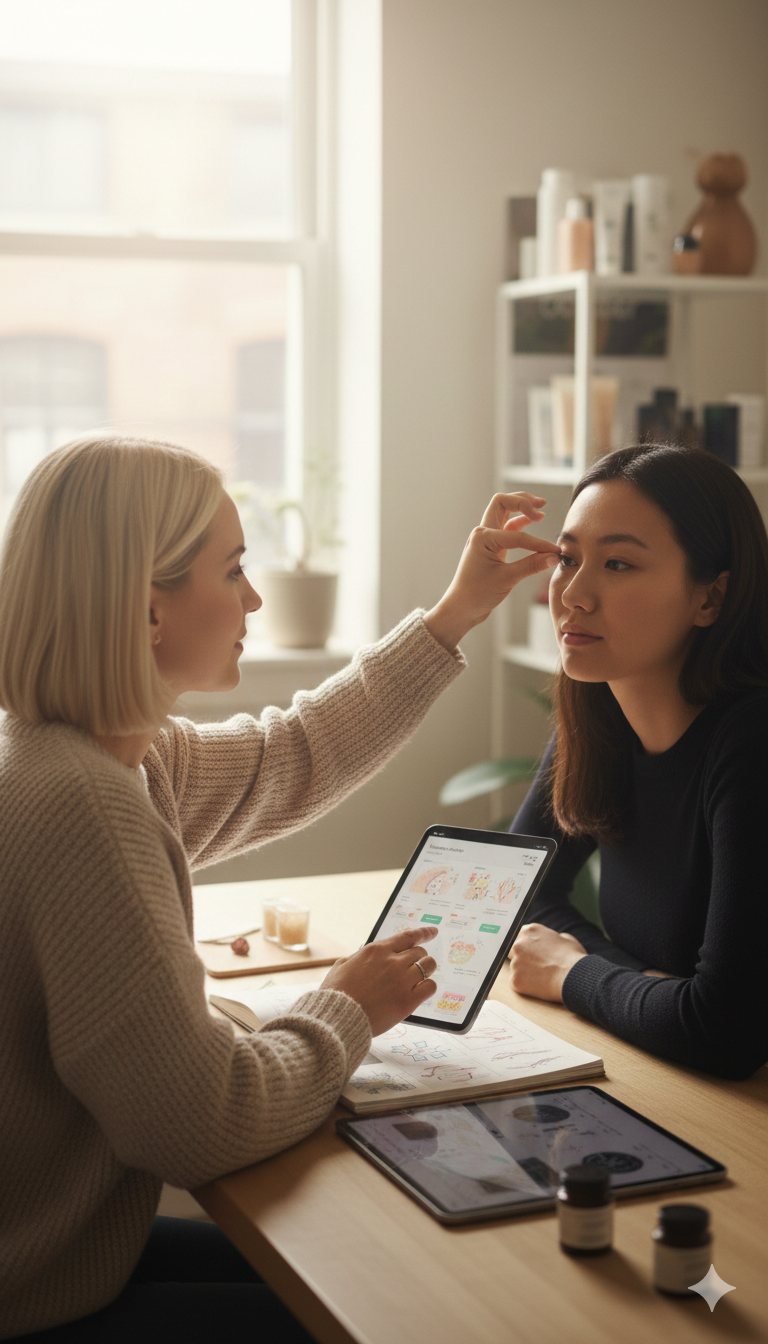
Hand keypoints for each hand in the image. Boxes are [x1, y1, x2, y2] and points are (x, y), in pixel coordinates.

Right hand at [320, 925, 437, 1036]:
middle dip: (419, 957)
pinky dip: (428, 986)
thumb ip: (358, 957)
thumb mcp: (342, 965)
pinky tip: (420, 990)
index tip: (433, 932)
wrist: (339, 1018)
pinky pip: (430, 986)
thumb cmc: (337, 993)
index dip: (423, 933)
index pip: (408, 936)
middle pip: (420, 952)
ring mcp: (402, 981)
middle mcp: (392, 962)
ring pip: (429, 966)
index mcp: (376, 950)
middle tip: (414, 965)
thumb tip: (366, 956)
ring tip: (420, 976)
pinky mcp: (408, 1001)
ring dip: (427, 969)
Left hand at [423, 493, 560, 650]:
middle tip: (541, 505)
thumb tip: (554, 556)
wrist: (461, 607)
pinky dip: (520, 523)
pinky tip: (533, 522)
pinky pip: (507, 527)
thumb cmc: (477, 594)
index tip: (556, 552)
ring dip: (521, 507)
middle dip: (522, 500)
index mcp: (483, 538)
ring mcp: (485, 538)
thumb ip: (532, 565)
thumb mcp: (507, 579)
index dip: (539, 543)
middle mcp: (482, 533)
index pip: (518, 535)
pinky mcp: (490, 546)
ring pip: (504, 512)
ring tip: (541, 510)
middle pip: (502, 502)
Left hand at [509, 923, 586, 1002]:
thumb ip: (554, 937)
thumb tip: (554, 940)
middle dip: (521, 957)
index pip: (519, 935)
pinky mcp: (515, 980)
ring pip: (515, 967)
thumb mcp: (567, 939)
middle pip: (511, 950)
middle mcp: (518, 944)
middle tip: (534, 965)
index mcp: (530, 931)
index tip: (530, 951)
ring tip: (542, 977)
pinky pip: (517, 982)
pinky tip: (539, 985)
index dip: (525, 944)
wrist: (574, 977)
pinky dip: (526, 985)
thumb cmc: (574, 958)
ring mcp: (515, 962)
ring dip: (524, 972)